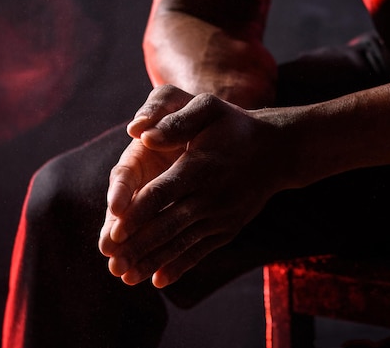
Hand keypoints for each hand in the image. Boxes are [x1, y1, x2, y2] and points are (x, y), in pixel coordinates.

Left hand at [99, 85, 285, 287]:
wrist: (277, 151)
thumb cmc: (234, 125)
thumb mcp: (208, 108)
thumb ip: (176, 121)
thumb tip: (142, 136)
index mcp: (201, 166)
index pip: (162, 193)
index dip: (137, 213)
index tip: (114, 231)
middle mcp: (212, 196)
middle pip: (169, 224)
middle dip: (138, 246)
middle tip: (111, 263)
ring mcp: (222, 216)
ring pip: (182, 242)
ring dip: (153, 261)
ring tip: (126, 277)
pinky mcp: (228, 229)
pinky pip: (201, 250)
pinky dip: (180, 266)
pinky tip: (159, 280)